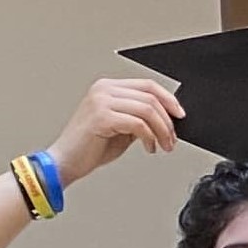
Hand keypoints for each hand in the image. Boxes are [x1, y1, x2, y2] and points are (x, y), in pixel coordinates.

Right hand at [44, 77, 182, 191]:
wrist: (66, 161)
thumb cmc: (91, 146)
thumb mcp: (122, 127)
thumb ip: (140, 117)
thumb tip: (167, 118)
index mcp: (107, 87)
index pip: (147, 85)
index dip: (169, 99)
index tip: (180, 115)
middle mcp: (103, 90)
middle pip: (150, 97)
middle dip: (168, 120)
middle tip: (172, 139)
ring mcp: (101, 101)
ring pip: (148, 110)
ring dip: (162, 131)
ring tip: (164, 145)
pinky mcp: (101, 117)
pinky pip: (138, 124)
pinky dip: (149, 137)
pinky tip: (149, 147)